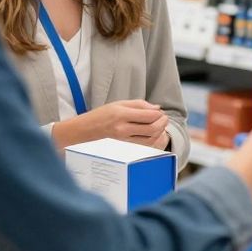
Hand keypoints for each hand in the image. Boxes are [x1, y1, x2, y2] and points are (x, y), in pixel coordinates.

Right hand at [52, 99, 168, 149]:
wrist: (87, 130)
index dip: (159, 114)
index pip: (149, 116)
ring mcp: (124, 140)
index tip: (160, 112)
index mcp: (121, 115)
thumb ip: (140, 105)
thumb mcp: (120, 103)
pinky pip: (144, 145)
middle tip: (164, 118)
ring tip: (159, 125)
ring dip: (159, 132)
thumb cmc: (103, 114)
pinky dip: (153, 139)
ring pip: (150, 139)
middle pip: (152, 129)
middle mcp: (123, 129)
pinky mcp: (125, 147)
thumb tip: (157, 109)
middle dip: (162, 123)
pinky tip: (153, 133)